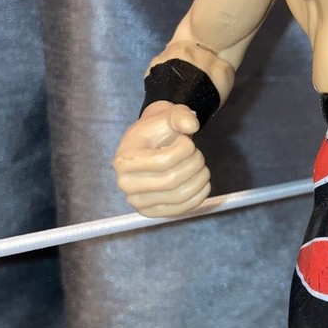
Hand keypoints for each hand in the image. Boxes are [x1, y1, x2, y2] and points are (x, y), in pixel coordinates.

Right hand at [112, 101, 210, 216]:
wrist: (150, 146)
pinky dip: (198, 196)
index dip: (186, 150)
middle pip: (172, 180)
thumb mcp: (169, 115)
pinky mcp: (151, 213)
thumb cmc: (159, 131)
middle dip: (194, 165)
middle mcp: (125, 184)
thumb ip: (181, 115)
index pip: (164, 161)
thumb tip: (191, 125)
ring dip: (199, 180)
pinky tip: (203, 182)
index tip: (189, 142)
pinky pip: (180, 209)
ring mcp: (137, 202)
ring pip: (178, 196)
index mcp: (124, 160)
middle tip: (199, 154)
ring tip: (201, 166)